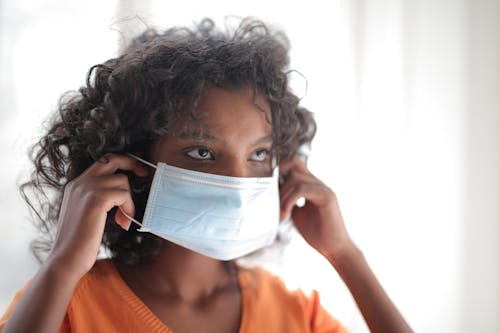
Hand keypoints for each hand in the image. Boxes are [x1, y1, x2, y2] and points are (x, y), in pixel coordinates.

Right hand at [46, 153, 147, 279]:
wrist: (66, 259)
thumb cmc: (79, 242)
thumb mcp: (87, 214)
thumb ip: (99, 200)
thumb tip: (122, 194)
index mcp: (76, 185)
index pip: (102, 162)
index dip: (122, 163)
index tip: (137, 172)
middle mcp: (79, 182)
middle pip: (112, 158)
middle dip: (132, 163)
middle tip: (144, 175)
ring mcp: (86, 189)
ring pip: (122, 181)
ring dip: (129, 201)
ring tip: (123, 219)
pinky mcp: (96, 199)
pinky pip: (123, 194)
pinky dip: (128, 208)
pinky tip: (123, 222)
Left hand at [279, 157, 354, 260]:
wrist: (334, 249)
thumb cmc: (317, 234)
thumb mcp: (296, 214)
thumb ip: (288, 201)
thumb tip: (271, 196)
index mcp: (311, 186)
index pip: (294, 164)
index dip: (279, 170)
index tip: (268, 188)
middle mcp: (318, 183)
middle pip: (294, 164)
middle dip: (278, 180)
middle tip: (272, 200)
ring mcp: (324, 188)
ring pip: (295, 178)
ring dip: (282, 196)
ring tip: (280, 214)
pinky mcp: (327, 196)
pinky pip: (301, 189)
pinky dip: (289, 201)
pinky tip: (286, 215)